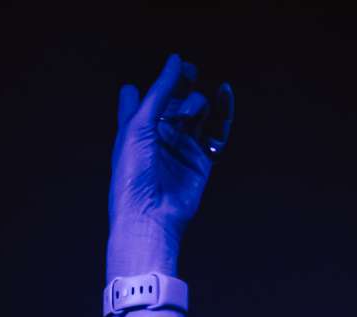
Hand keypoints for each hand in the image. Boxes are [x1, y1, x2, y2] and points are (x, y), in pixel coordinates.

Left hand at [109, 55, 232, 264]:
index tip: (172, 68)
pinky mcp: (200, 161)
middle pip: (176, 102)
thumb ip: (159, 91)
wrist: (148, 215)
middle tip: (189, 74)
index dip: (157, 84)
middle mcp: (159, 139)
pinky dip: (223, 112)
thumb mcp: (138, 125)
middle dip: (183, 86)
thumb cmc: (132, 174)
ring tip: (190, 111)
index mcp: (136, 130)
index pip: (144, 100)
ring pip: (197, 114)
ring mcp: (181, 150)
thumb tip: (175, 61)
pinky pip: (217, 132)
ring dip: (196, 103)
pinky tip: (224, 95)